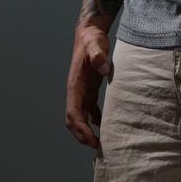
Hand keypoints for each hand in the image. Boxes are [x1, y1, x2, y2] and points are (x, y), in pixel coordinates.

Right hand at [65, 23, 111, 147]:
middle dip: (82, 135)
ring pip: (81, 118)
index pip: (73, 112)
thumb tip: (105, 69)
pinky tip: (107, 127)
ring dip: (88, 131)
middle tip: (98, 147)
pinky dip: (95, 121)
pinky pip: (90, 111)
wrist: (90, 33)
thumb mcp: (95, 44)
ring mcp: (82, 92)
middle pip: (74, 120)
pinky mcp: (90, 90)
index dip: (80, 127)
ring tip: (103, 143)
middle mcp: (76, 91)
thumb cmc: (92, 39)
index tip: (90, 138)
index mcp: (75, 85)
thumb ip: (98, 55)